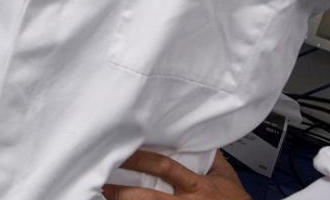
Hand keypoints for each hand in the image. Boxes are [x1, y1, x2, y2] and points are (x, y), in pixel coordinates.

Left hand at [102, 150, 248, 198]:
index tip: (122, 153)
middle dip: (122, 191)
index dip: (141, 160)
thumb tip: (195, 137)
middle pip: (148, 197)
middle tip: (103, 183)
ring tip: (106, 195)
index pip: (164, 167)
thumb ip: (210, 158)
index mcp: (198, 185)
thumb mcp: (226, 177)